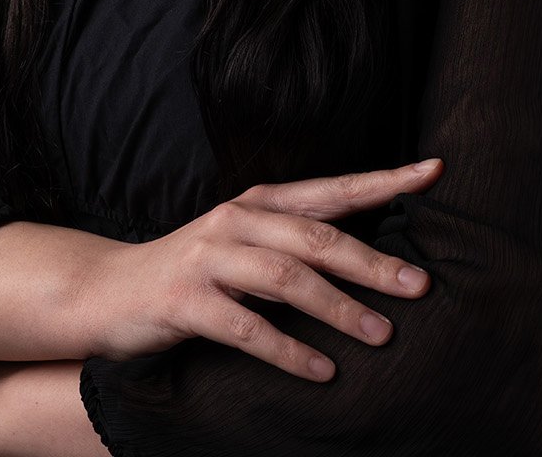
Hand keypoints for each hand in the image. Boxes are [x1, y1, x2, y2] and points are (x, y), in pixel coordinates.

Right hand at [80, 156, 443, 382]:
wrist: (108, 292)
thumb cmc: (194, 273)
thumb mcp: (245, 246)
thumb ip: (295, 244)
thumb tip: (369, 258)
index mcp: (259, 203)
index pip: (332, 189)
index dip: (383, 180)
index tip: (432, 171)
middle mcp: (237, 221)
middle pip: (318, 237)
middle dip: (373, 262)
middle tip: (420, 286)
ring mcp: (210, 259)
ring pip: (288, 278)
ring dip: (339, 308)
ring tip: (381, 335)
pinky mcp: (187, 300)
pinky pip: (246, 327)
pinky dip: (288, 349)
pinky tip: (321, 370)